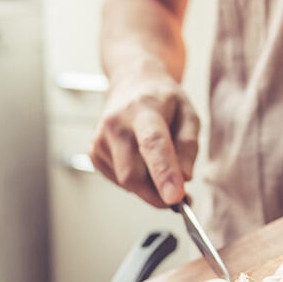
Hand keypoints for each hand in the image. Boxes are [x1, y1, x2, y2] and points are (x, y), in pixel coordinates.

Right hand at [90, 73, 199, 207]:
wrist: (131, 83)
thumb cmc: (162, 100)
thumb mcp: (188, 114)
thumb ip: (189, 146)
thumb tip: (184, 178)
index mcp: (142, 110)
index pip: (152, 144)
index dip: (164, 173)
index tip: (175, 198)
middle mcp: (115, 124)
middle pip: (133, 174)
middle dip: (157, 194)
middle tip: (179, 196)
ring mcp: (100, 140)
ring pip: (127, 183)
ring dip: (149, 185)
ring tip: (158, 162)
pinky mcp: (94, 153)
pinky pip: (120, 181)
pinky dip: (136, 180)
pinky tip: (140, 159)